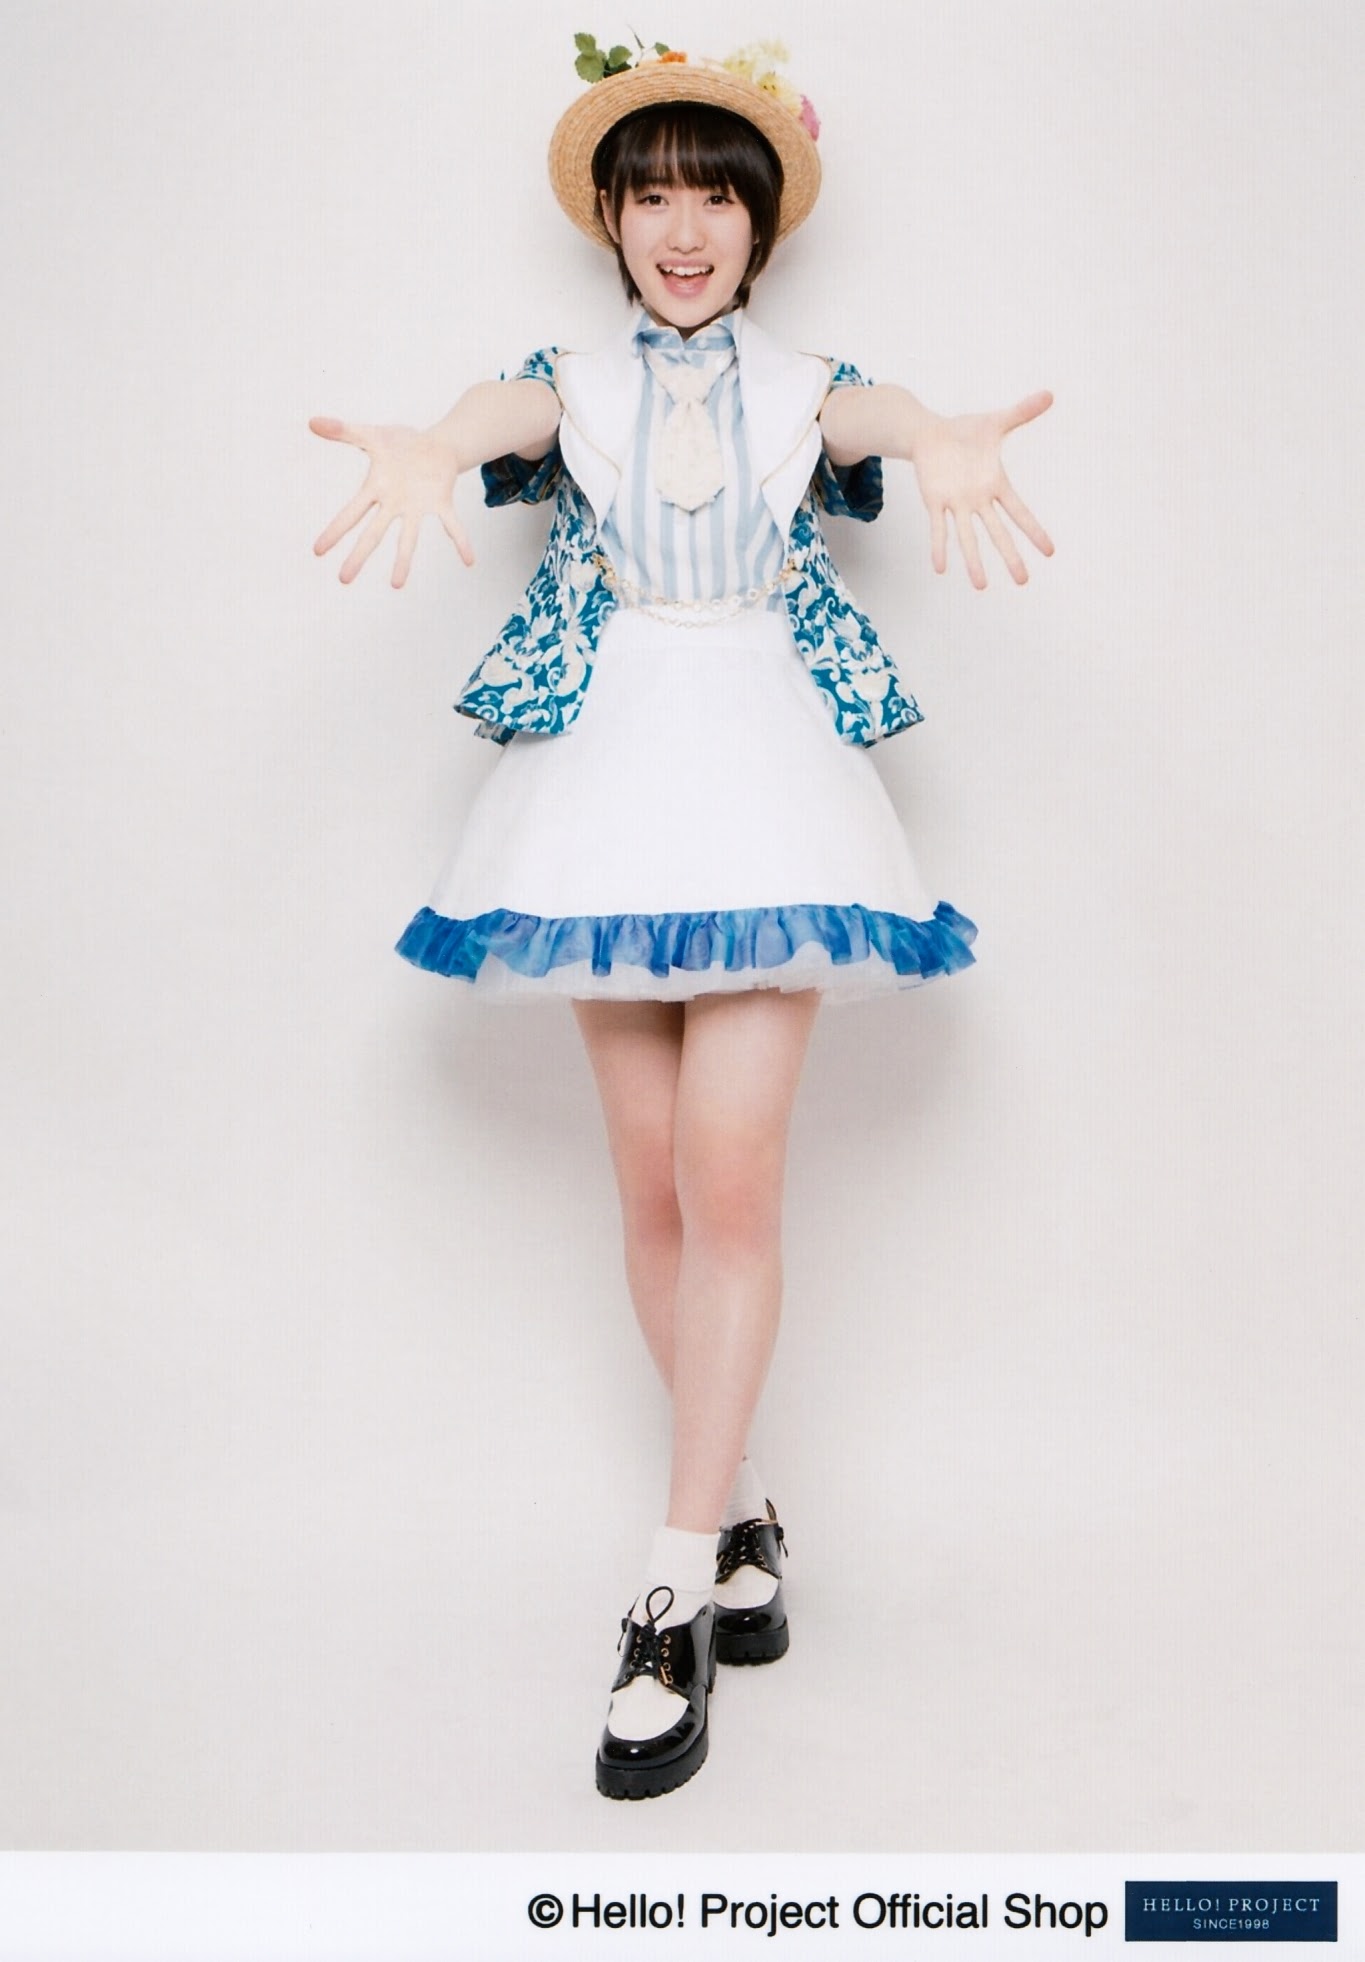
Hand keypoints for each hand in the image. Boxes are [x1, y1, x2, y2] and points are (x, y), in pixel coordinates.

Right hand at [309, 417, 473, 586]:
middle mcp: (393, 505)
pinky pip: (451, 525)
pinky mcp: (440, 504)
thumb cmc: (400, 444)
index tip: (318, 550)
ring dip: (403, 560)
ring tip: (396, 584)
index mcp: (375, 489)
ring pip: (408, 538)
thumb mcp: (372, 435)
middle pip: (373, 534)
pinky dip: (461, 542)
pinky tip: (469, 560)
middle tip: (344, 579)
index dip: (335, 531)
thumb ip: (344, 430)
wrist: (434, 445)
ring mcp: (416, 508)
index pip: (350, 513)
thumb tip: (312, 421)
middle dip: (358, 555)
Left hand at [912, 392, 1053, 589]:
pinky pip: (938, 528)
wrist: (931, 434)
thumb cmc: (965, 431)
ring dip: (974, 560)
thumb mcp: (995, 422)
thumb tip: (1049, 394)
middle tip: (1023, 581)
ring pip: (968, 536)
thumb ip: (1021, 412)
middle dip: (1010, 556)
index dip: (1034, 530)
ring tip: (981, 586)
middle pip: (998, 532)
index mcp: (996, 484)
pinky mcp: (935, 501)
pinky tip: (940, 567)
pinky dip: (939, 546)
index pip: (1020, 511)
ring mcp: (957, 503)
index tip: (1050, 551)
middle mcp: (978, 499)